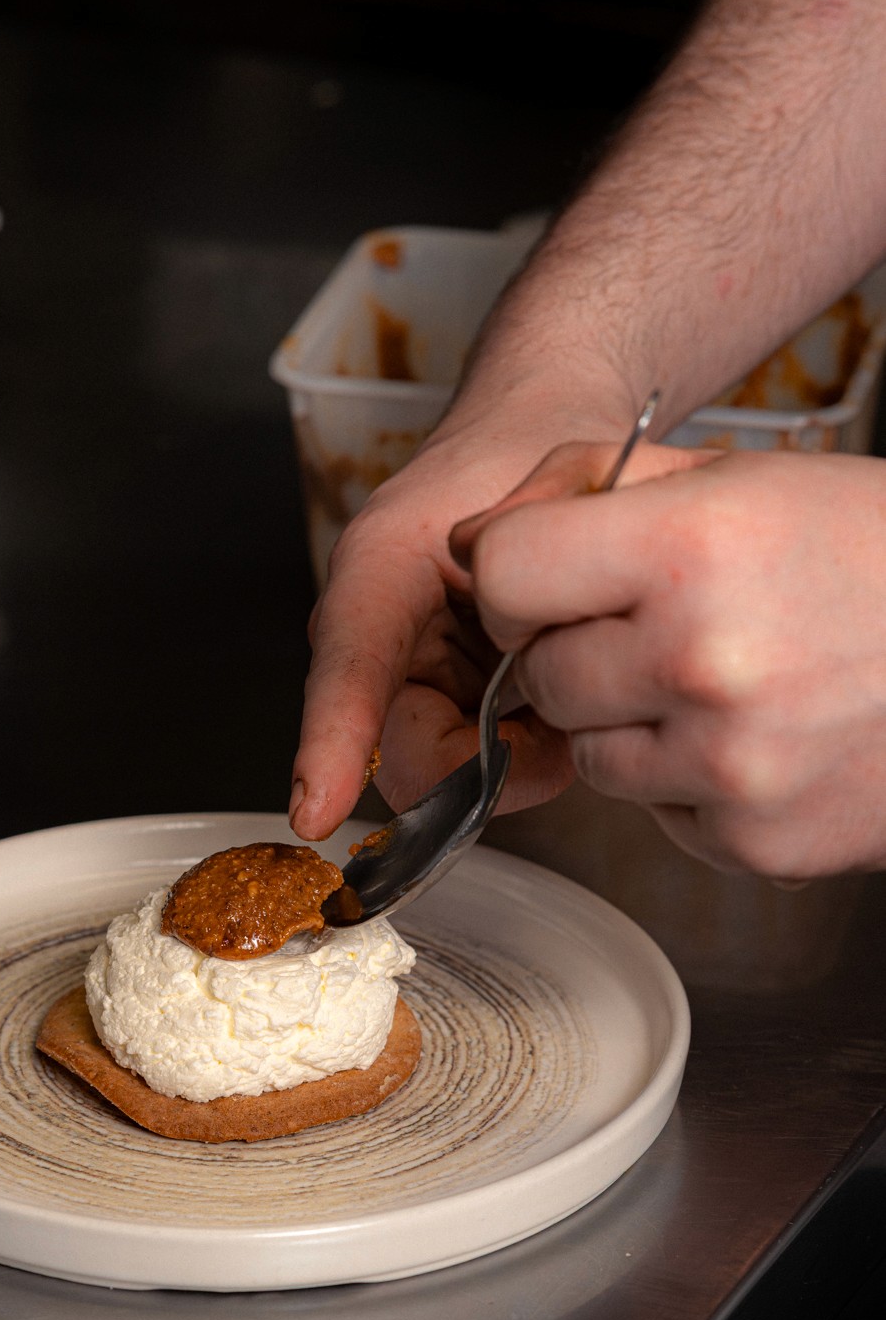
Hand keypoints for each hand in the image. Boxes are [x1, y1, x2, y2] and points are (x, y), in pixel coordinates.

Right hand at [287, 400, 635, 842]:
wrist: (530, 433)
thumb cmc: (525, 453)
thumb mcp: (555, 490)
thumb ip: (552, 585)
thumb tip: (541, 706)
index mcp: (380, 568)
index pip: (350, 667)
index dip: (331, 745)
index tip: (313, 809)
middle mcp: (376, 637)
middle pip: (404, 754)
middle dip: (480, 767)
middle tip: (553, 733)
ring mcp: (407, 678)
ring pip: (444, 776)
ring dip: (511, 758)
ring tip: (560, 696)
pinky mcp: (444, 707)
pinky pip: (477, 769)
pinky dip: (525, 753)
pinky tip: (551, 703)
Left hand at [452, 441, 885, 877]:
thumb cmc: (875, 554)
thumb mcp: (745, 478)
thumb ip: (595, 491)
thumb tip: (474, 540)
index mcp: (693, 550)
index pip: (508, 578)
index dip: (524, 578)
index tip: (558, 578)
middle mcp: (703, 662)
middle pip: (543, 677)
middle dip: (584, 653)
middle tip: (667, 628)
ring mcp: (728, 767)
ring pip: (593, 757)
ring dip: (635, 725)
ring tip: (729, 680)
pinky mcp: (751, 841)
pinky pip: (659, 817)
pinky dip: (692, 786)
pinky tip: (766, 736)